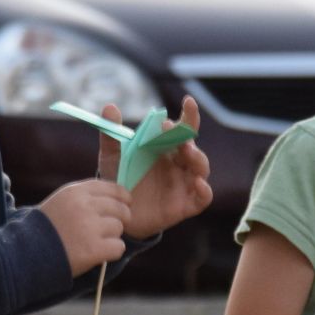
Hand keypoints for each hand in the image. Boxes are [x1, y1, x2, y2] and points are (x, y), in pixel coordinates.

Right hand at [38, 178, 130, 275]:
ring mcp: (90, 227)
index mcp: (76, 192)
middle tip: (111, 229)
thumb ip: (85, 197)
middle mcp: (85, 206)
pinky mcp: (94, 249)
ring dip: (111, 237)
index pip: (112, 188)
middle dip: (120, 219)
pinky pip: (118, 247)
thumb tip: (116, 198)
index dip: (123, 197)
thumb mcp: (61, 202)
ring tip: (94, 242)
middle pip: (121, 209)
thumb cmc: (44, 229)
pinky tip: (99, 254)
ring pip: (119, 229)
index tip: (126, 203)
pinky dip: (112, 252)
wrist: (26, 254)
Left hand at [99, 97, 212, 238]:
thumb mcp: (112, 157)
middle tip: (175, 130)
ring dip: (197, 158)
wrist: (117, 213)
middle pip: (192, 146)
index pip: (182, 128)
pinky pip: (202, 198)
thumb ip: (111, 135)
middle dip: (188, 136)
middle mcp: (178, 164)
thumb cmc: (119, 181)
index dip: (189, 115)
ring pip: (201, 168)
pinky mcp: (185, 205)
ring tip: (187, 151)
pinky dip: (205, 191)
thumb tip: (109, 107)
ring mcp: (183, 184)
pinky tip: (199, 184)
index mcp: (165, 148)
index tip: (188, 101)